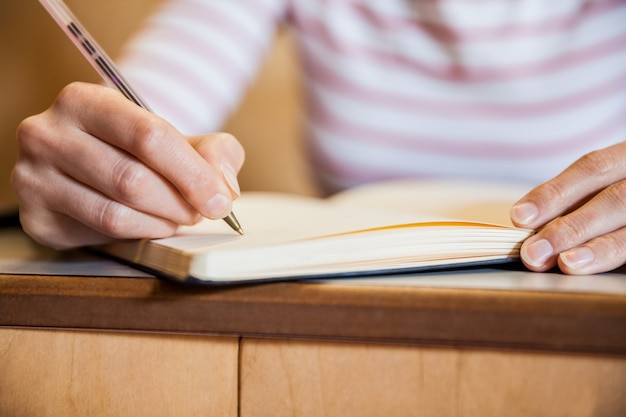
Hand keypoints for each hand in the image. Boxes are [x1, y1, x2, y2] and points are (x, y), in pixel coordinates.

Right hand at [11, 82, 243, 248]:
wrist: (90, 161)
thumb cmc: (136, 148)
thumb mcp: (177, 136)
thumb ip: (213, 151)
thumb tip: (224, 186)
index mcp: (83, 100)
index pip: (149, 136)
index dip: (193, 174)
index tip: (220, 199)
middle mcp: (46, 135)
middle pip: (133, 181)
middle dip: (179, 204)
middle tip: (199, 211)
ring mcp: (34, 178)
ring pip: (115, 215)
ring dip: (161, 224)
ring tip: (177, 218)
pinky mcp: (36, 218)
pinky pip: (99, 236)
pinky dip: (136, 236)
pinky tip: (148, 225)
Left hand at [510, 142, 625, 274]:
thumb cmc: (620, 194)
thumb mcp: (610, 184)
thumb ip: (578, 201)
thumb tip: (528, 227)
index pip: (592, 168)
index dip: (555, 192)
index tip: (519, 217)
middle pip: (615, 200)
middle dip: (571, 228)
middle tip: (533, 254)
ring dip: (601, 249)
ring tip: (568, 264)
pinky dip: (624, 262)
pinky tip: (599, 274)